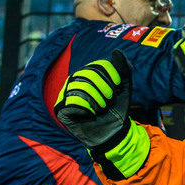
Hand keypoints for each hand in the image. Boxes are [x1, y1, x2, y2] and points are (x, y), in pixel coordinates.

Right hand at [54, 49, 148, 177]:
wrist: (112, 133)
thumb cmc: (116, 109)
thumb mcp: (124, 88)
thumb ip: (124, 69)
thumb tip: (117, 51)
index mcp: (88, 74)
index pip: (98, 65)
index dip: (112, 76)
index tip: (118, 88)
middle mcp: (74, 81)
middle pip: (88, 74)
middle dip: (105, 89)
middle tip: (109, 101)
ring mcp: (65, 95)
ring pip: (79, 86)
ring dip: (97, 99)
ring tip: (101, 108)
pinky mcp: (60, 110)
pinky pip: (71, 102)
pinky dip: (87, 108)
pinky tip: (91, 114)